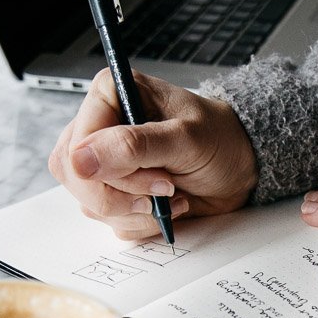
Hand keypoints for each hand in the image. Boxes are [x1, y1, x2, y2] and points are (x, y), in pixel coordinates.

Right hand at [48, 69, 258, 239]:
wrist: (241, 166)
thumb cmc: (220, 139)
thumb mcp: (185, 138)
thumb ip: (134, 145)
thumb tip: (81, 159)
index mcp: (109, 96)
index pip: (76, 148)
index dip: (111, 172)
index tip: (156, 177)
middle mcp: (101, 127)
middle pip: (76, 178)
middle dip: (123, 196)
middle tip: (165, 188)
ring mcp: (105, 162)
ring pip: (92, 204)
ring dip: (137, 211)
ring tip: (173, 193)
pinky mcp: (116, 190)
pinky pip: (110, 220)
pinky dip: (142, 222)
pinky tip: (169, 205)